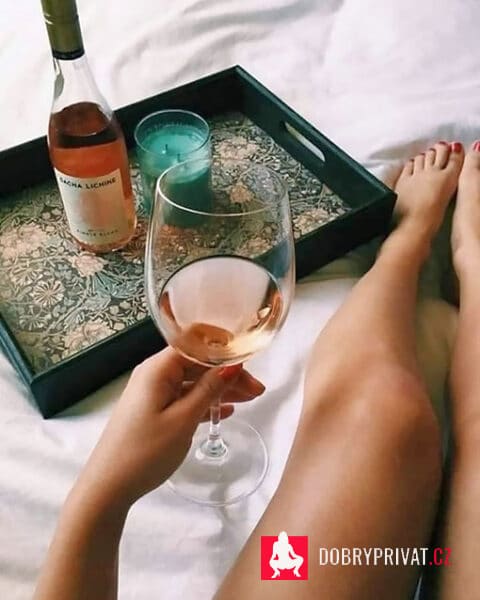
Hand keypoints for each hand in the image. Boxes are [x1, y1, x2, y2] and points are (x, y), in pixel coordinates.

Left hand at [75, 347, 264, 508]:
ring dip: (221, 389)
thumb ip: (209, 389)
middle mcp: (155, 374)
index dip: (224, 349)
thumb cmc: (145, 451)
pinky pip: (185, 399)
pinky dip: (206, 402)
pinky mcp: (154, 411)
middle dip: (228, 373)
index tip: (250, 361)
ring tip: (251, 399)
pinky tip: (226, 411)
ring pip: (194, 382)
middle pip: (198, 364)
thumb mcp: (183, 419)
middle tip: (258, 390)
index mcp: (158, 369)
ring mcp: (154, 394)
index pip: (196, 344)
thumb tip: (232, 364)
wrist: (107, 487)